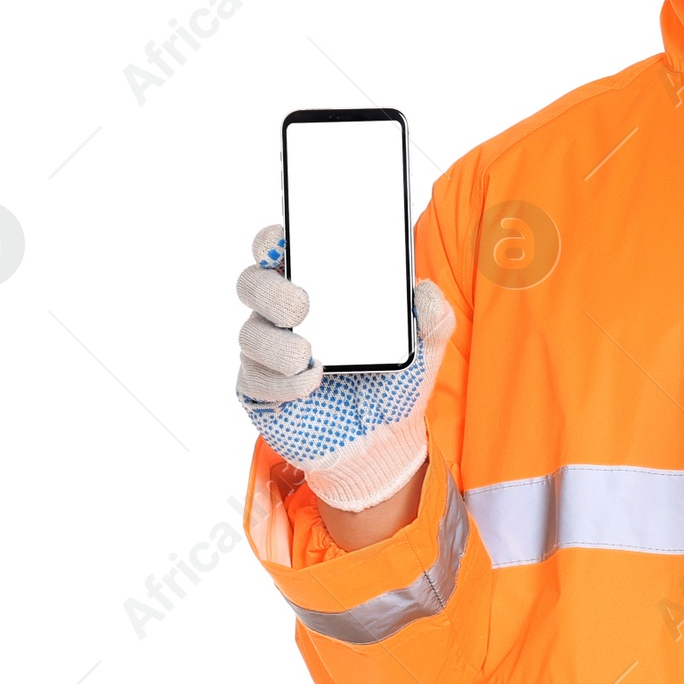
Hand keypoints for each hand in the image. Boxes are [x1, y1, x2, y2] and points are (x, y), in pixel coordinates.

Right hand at [235, 223, 454, 512]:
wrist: (382, 442)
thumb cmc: (394, 383)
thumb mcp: (423, 350)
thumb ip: (433, 317)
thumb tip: (425, 290)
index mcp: (318, 289)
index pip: (279, 251)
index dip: (271, 241)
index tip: (281, 244)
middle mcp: (283, 315)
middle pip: (252, 284)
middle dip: (269, 290)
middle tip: (301, 306)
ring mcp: (267, 352)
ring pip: (250, 333)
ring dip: (277, 343)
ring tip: (310, 356)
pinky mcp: (260, 390)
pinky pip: (254, 379)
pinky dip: (281, 381)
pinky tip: (309, 384)